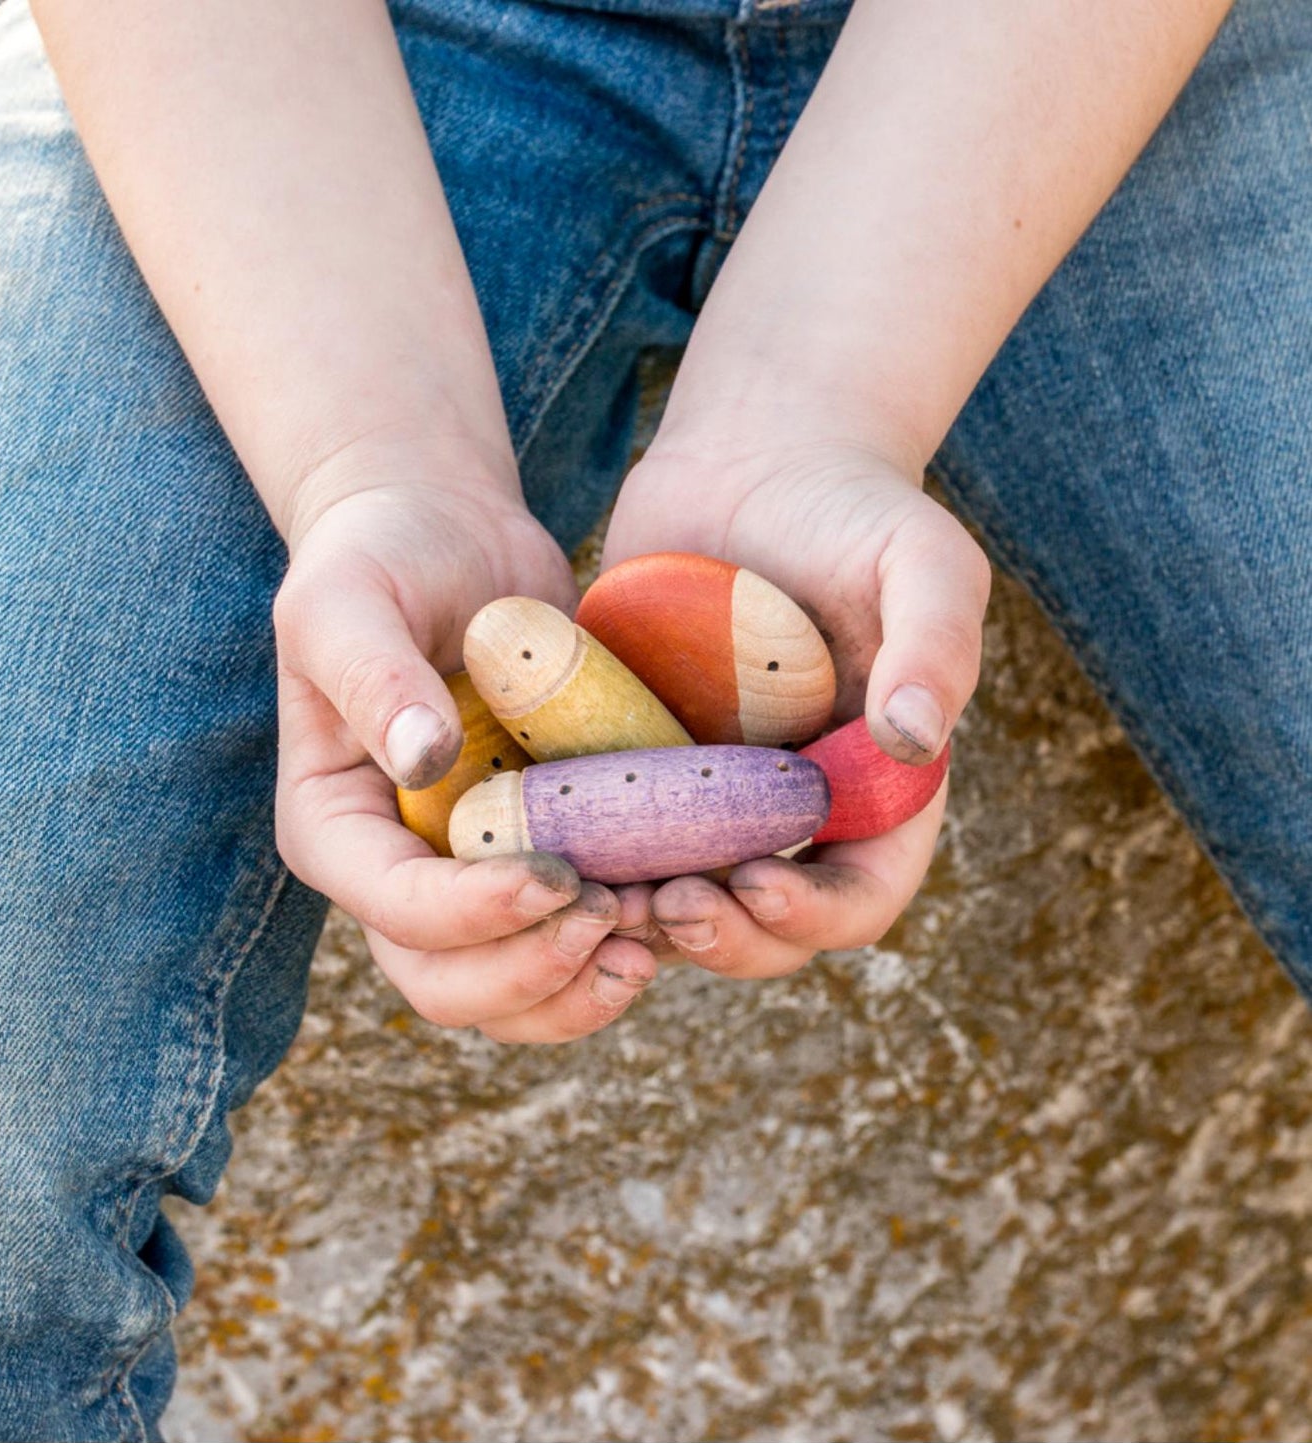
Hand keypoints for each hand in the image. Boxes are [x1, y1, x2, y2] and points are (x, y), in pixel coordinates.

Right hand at [272, 454, 657, 1038]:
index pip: (395, 910)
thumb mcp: (348, 599)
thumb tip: (425, 760)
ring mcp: (474, 876)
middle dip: (531, 975)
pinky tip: (681, 904)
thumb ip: (373, 676)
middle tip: (613, 919)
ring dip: (584, 987)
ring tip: (657, 932)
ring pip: (516, 992)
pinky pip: (575, 942)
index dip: (473, 916)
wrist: (448, 535)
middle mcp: (401, 872)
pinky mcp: (542, 857)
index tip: (556, 875)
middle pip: (449, 985)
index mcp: (339, 828)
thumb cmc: (382, 558)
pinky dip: (625, 945)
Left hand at [601, 440, 989, 977]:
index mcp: (876, 789)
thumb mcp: (920, 559)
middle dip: (724, 938)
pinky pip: (617, 844)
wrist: (749, 462)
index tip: (756, 884)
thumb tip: (913, 739)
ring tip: (598, 900)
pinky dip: (588, 864)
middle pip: (769, 926)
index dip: (816, 916)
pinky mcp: (644, 770)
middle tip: (666, 907)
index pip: (863, 895)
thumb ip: (936, 642)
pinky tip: (548, 853)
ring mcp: (716, 798)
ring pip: (684, 903)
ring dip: (645, 923)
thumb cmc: (851, 508)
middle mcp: (797, 812)